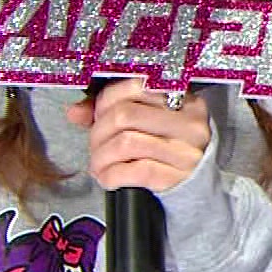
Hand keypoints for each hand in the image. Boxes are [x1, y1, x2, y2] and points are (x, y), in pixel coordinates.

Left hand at [66, 78, 210, 190]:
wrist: (196, 185)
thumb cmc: (167, 147)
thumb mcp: (148, 121)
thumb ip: (113, 110)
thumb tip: (75, 111)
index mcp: (182, 98)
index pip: (136, 86)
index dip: (106, 100)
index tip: (97, 114)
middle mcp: (189, 122)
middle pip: (125, 115)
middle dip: (98, 131)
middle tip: (93, 143)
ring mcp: (185, 151)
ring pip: (126, 143)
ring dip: (101, 156)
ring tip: (97, 163)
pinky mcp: (176, 177)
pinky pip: (134, 171)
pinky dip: (111, 175)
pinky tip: (107, 177)